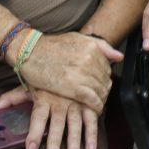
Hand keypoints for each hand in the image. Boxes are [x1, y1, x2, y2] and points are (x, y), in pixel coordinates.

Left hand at [0, 86, 98, 148]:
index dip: (34, 133)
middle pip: (57, 124)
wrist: (69, 58)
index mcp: (44, 97)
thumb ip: (9, 100)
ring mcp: (76, 101)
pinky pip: (91, 119)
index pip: (38, 117)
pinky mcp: (88, 102)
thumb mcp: (26, 85)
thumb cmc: (44, 78)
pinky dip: (92, 135)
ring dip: (75, 141)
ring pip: (75, 123)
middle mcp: (60, 100)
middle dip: (55, 142)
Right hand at [5, 32, 122, 115]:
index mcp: (91, 47)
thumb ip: (101, 46)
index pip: (107, 67)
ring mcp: (81, 73)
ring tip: (97, 103)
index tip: (101, 83)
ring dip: (101, 99)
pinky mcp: (72, 87)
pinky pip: (92, 100)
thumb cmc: (51, 46)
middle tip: (100, 95)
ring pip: (100, 90)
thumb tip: (119, 57)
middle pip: (105, 79)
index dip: (105, 77)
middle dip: (104, 89)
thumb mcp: (77, 38)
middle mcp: (89, 59)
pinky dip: (96, 106)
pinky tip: (95, 109)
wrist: (29, 52)